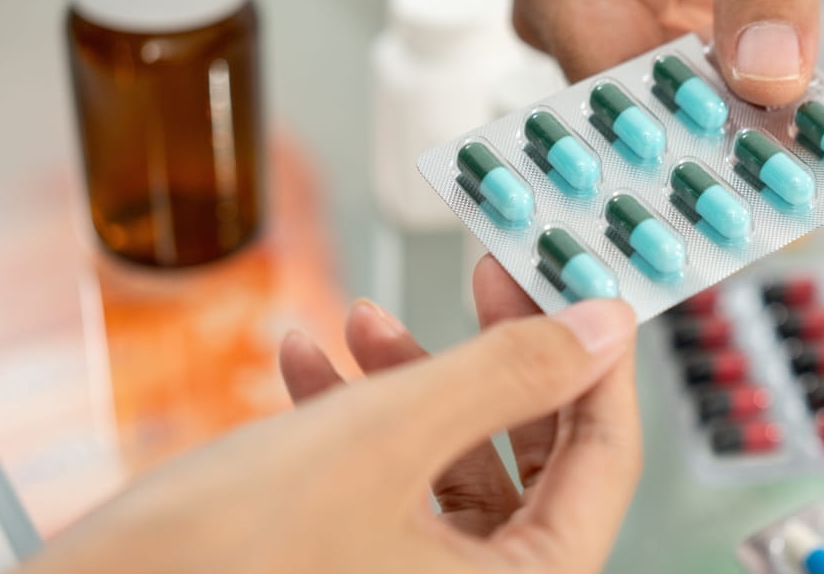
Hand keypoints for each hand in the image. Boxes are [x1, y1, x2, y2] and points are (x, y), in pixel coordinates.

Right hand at [20, 264, 639, 573]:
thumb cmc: (217, 561)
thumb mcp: (387, 435)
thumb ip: (511, 372)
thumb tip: (601, 328)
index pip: (606, 461)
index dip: (595, 359)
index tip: (576, 286)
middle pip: (532, 457)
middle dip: (495, 360)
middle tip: (485, 280)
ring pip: (452, 465)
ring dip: (411, 382)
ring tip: (363, 320)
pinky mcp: (360, 572)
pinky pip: (391, 489)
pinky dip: (357, 422)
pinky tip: (308, 364)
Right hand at [507, 0, 823, 145]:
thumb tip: (770, 74)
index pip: (621, 84)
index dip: (701, 133)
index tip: (785, 157)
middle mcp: (585, 12)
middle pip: (675, 111)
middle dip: (781, 135)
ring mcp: (637, 33)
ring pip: (723, 113)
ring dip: (822, 122)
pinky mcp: (692, 45)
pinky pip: (753, 92)